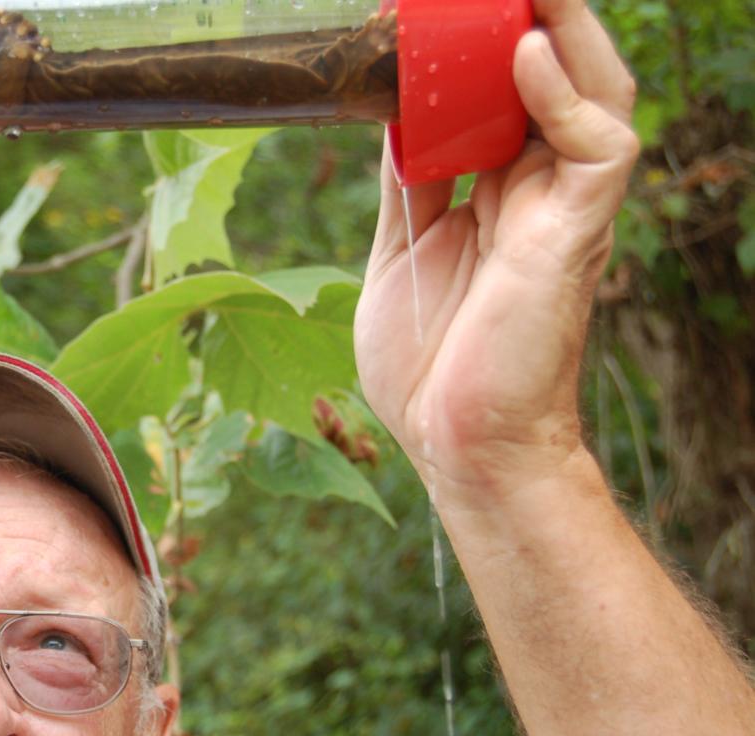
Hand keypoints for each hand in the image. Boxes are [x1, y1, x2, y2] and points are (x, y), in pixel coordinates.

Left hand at [354, 0, 638, 507]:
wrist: (456, 441)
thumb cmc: (430, 361)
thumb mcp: (403, 249)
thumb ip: (408, 180)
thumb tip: (392, 112)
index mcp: (498, 188)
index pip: (503, 89)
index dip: (477, 41)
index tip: (429, 7)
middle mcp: (540, 185)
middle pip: (555, 72)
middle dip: (528, 15)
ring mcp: (563, 205)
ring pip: (592, 88)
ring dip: (560, 27)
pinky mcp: (577, 231)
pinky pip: (595, 145)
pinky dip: (562, 97)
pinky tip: (525, 55)